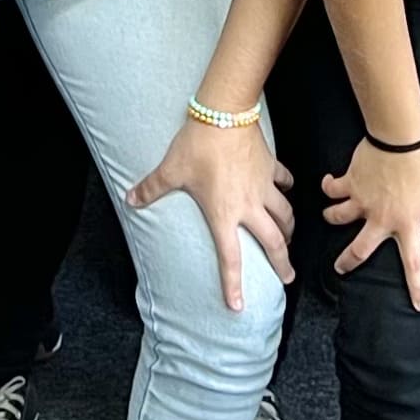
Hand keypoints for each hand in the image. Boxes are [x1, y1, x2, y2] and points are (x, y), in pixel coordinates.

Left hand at [129, 115, 293, 311]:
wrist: (224, 113)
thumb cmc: (197, 145)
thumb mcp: (171, 169)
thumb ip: (151, 188)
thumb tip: (130, 199)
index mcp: (224, 214)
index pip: (230, 258)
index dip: (233, 284)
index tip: (238, 305)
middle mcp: (249, 205)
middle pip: (273, 241)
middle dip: (282, 263)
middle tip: (287, 277)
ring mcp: (264, 186)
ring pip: (285, 215)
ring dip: (288, 230)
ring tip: (288, 239)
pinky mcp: (271, 167)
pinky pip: (284, 182)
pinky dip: (286, 189)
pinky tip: (285, 191)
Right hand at [322, 140, 419, 312]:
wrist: (399, 138)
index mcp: (406, 223)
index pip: (414, 264)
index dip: (418, 287)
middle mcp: (380, 218)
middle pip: (359, 250)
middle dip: (347, 262)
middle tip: (340, 269)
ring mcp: (361, 200)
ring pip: (337, 217)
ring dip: (332, 217)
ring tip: (331, 216)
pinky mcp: (350, 181)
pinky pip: (332, 188)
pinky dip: (328, 186)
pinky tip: (328, 184)